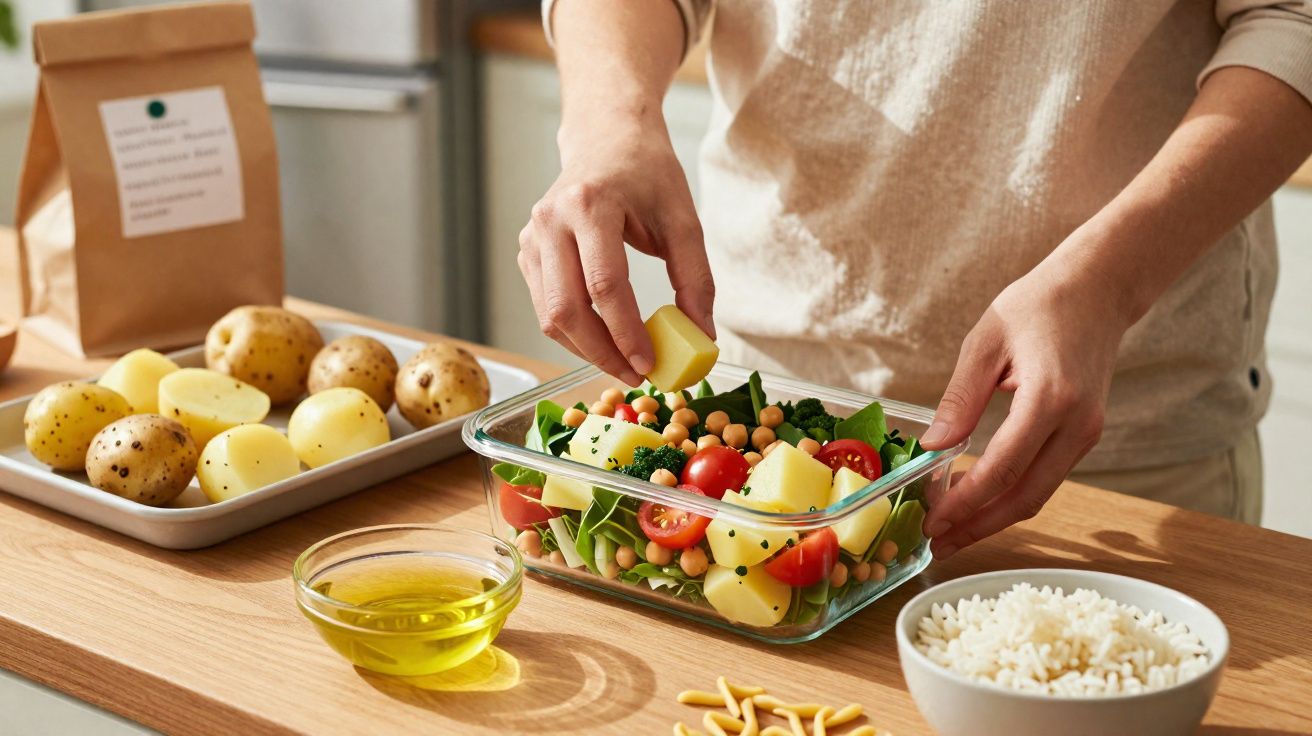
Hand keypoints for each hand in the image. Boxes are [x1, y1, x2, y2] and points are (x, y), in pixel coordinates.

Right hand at [518, 115, 713, 385]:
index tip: (650, 365)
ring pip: (549, 316)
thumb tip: (701, 337)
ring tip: (625, 363)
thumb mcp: (683, 218)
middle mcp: (550, 220)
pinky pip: (545, 306)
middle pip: (567, 309)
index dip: (626, 333)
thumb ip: (695, 279)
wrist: (606, 137)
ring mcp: (531, 237)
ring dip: (586, 350)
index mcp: (590, 204)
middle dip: (602, 353)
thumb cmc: (647, 173)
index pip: (604, 285)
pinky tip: (604, 338)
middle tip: (637, 376)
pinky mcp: (526, 252)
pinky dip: (574, 332)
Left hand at [917, 246, 1131, 558]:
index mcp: (1050, 399)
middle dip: (979, 527)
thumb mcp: (985, 342)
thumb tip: (932, 447)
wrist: (1099, 288)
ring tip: (952, 532)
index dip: (965, 502)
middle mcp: (1077, 425)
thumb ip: (959, 399)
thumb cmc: (1039, 304)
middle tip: (938, 543)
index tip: (932, 519)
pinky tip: (980, 502)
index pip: (1002, 469)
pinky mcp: (1087, 434)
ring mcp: (1088, 433)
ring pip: (1039, 494)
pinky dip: (1012, 496)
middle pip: (1025, 498)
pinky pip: (1047, 478)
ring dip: (995, 518)